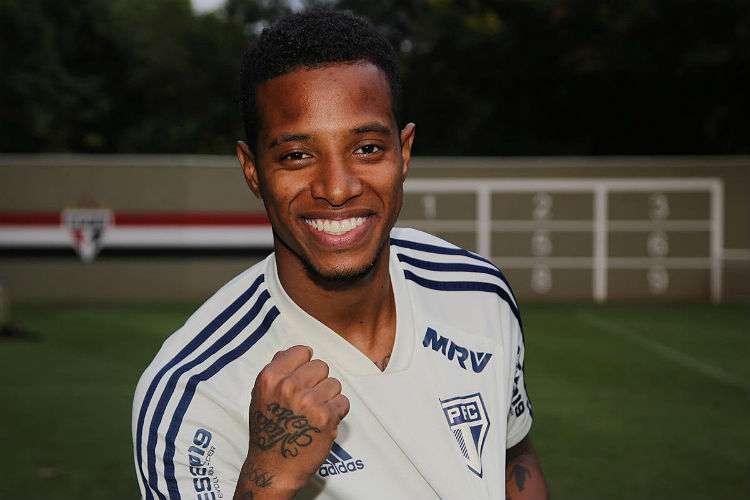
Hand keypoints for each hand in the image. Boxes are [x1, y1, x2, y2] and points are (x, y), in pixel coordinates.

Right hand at [233, 345, 349, 498]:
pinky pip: (343, 401)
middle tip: (309, 400)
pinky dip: (337, 412)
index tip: (303, 378)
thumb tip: (290, 352)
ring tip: (314, 413)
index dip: (305, 366)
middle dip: (318, 382)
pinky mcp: (326, 417)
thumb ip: (276, 372)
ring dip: (328, 397)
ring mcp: (308, 401)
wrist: (273, 468)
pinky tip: (323, 422)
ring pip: (334, 383)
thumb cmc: (268, 431)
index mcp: (270, 378)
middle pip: (321, 366)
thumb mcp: (261, 396)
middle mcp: (288, 387)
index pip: (302, 352)